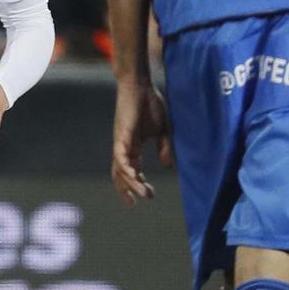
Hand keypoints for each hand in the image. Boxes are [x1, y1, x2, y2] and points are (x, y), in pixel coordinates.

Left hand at [112, 80, 171, 206]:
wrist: (140, 85)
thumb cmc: (150, 104)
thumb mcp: (162, 130)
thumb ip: (163, 148)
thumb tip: (168, 165)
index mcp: (133, 147)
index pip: (131, 171)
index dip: (136, 184)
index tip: (147, 195)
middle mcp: (124, 147)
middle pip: (121, 175)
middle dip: (127, 190)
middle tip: (136, 204)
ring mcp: (121, 142)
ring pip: (120, 169)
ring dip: (130, 183)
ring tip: (142, 194)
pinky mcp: (121, 134)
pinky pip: (120, 155)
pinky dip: (125, 167)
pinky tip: (133, 175)